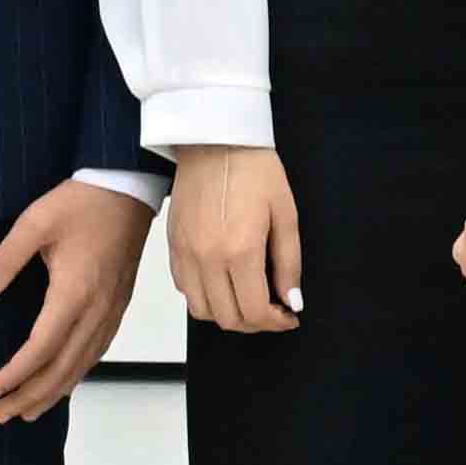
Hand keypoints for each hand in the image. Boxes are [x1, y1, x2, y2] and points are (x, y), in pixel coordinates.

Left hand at [0, 181, 152, 421]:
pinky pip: (98, 350)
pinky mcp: (118, 304)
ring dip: (55, 391)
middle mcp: (97, 309)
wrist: (128, 186)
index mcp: (74, 291)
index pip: (42, 348)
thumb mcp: (34, 222)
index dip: (17, 374)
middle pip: (64, 367)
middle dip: (32, 395)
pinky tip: (65, 381)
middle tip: (2, 416)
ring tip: (29, 412)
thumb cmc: (82, 201)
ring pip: (84, 364)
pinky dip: (77, 373)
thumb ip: (4, 260)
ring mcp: (112, 309)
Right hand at [174, 139, 303, 333]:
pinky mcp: (173, 247)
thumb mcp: (286, 215)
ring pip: (202, 311)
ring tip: (248, 298)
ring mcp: (186, 254)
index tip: (289, 316)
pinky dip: (205, 297)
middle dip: (255, 323)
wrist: (215, 141)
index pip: (255, 311)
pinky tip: (225, 282)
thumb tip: (292, 301)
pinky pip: (185, 289)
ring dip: (228, 314)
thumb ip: (289, 263)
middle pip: (228, 318)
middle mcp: (208, 259)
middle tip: (274, 309)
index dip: (276, 322)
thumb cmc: (255, 171)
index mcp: (240, 251)